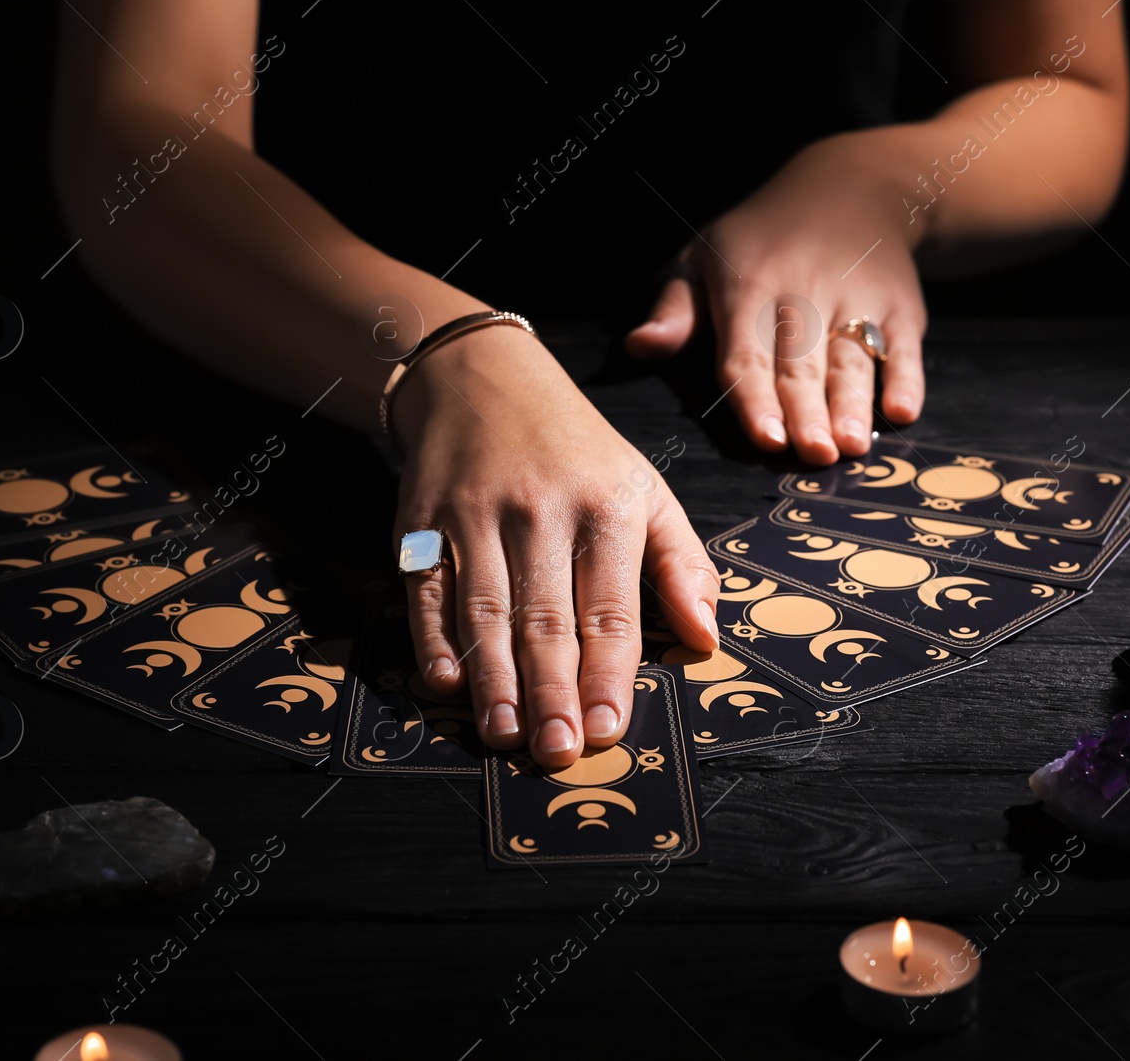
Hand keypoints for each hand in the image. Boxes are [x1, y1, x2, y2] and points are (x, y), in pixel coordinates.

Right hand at [390, 324, 719, 767]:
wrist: (482, 378)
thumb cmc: (578, 451)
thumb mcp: (646, 490)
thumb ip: (681, 565)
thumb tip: (706, 638)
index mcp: (606, 507)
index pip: (610, 607)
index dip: (609, 673)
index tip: (608, 729)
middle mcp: (541, 510)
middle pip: (546, 617)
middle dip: (552, 691)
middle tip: (556, 751)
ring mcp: (476, 514)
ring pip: (485, 610)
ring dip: (493, 679)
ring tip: (504, 735)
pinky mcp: (422, 520)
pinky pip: (428, 589)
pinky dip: (433, 639)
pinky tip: (444, 684)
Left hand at [626, 133, 928, 464]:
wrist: (852, 186)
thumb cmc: (759, 238)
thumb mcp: (702, 256)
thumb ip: (674, 308)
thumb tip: (638, 347)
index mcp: (748, 287)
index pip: (748, 353)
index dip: (756, 398)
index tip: (766, 438)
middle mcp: (804, 294)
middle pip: (803, 363)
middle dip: (808, 410)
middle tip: (813, 454)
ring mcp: (857, 300)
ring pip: (852, 359)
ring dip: (854, 403)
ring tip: (853, 445)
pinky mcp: (900, 306)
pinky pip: (905, 345)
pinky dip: (907, 378)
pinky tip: (903, 412)